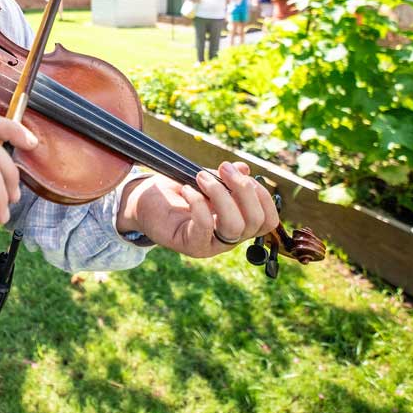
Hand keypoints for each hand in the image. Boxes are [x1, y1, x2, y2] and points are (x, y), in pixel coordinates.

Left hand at [116, 161, 278, 257]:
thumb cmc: (178, 190)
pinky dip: (198, 203)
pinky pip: (204, 227)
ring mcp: (211, 245)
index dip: (261, 195)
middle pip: (256, 222)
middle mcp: (230, 238)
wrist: (144, 201)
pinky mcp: (190, 245)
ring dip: (221, 195)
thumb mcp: (207, 179)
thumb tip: (245, 169)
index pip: (268, 219)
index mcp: (239, 222)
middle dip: (244, 190)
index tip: (239, 171)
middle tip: (224, 168)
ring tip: (202, 177)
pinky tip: (187, 189)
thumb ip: (227, 178)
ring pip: (234, 227)